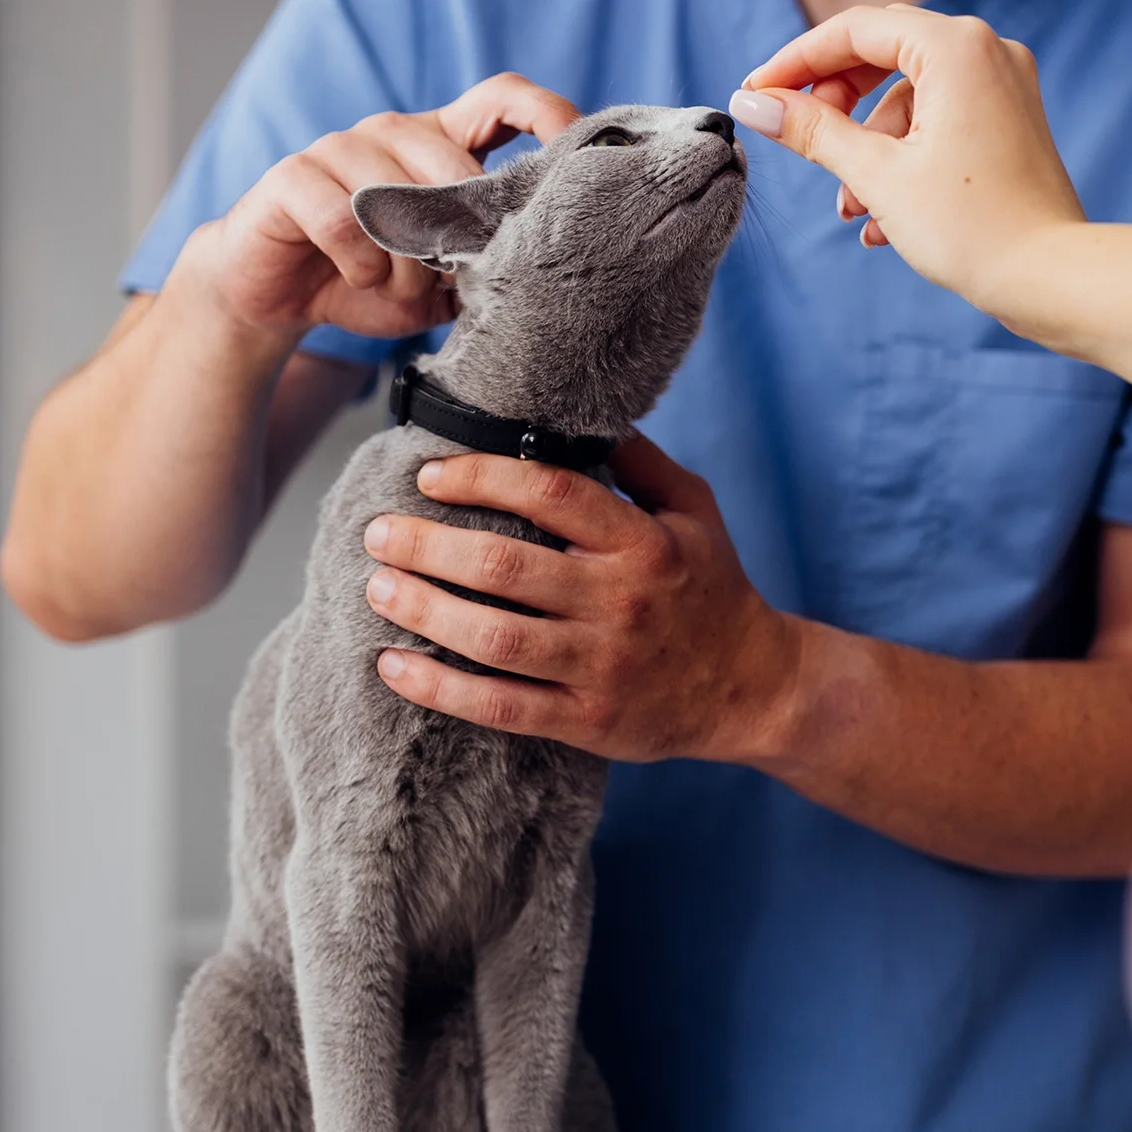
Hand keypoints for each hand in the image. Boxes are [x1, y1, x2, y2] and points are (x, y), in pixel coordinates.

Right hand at [165, 73, 578, 343]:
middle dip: (460, 237)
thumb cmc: (373, 282)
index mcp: (440, 145)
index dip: (545, 114)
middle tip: (448, 278)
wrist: (282, 298)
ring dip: (407, 264)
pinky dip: (361, 267)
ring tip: (394, 286)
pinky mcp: (293, 175)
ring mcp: (339, 146)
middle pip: (455, 166)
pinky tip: (357, 279)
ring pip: (401, 200)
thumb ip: (486, 261)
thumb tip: (540, 260)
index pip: (503, 100)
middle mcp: (393, 132)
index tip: (575, 152)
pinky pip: (345, 222)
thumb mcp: (444, 280)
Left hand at [360, 437, 803, 761]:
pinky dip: (440, 688)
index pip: (550, 493)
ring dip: (424, 610)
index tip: (429, 477)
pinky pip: (501, 706)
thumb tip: (577, 413)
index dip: (481, 477)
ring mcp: (603, 665)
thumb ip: (639, 461)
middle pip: (506, 566)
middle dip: (427, 545)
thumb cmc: (713, 588)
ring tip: (377, 588)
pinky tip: (393, 667)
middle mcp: (622, 601)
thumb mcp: (695, 511)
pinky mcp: (587, 719)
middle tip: (379, 533)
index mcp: (644, 542)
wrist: (753, 687)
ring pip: (495, 637)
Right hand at [732, 5, 1085, 312]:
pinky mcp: (1011, 122)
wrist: (1052, 279)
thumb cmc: (974, 229)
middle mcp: (986, 52)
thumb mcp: (877, 176)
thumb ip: (813, 131)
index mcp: (956, 48)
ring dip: (869, 149)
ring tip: (850, 209)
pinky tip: (884, 220)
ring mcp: (1005, 86)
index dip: (796, 63)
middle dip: (834, 105)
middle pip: (882, 55)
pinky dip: (907, 159)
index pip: (855, 31)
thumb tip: (754, 105)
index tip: (756, 95)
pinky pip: (942, 121)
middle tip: (798, 140)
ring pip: (911, 97)